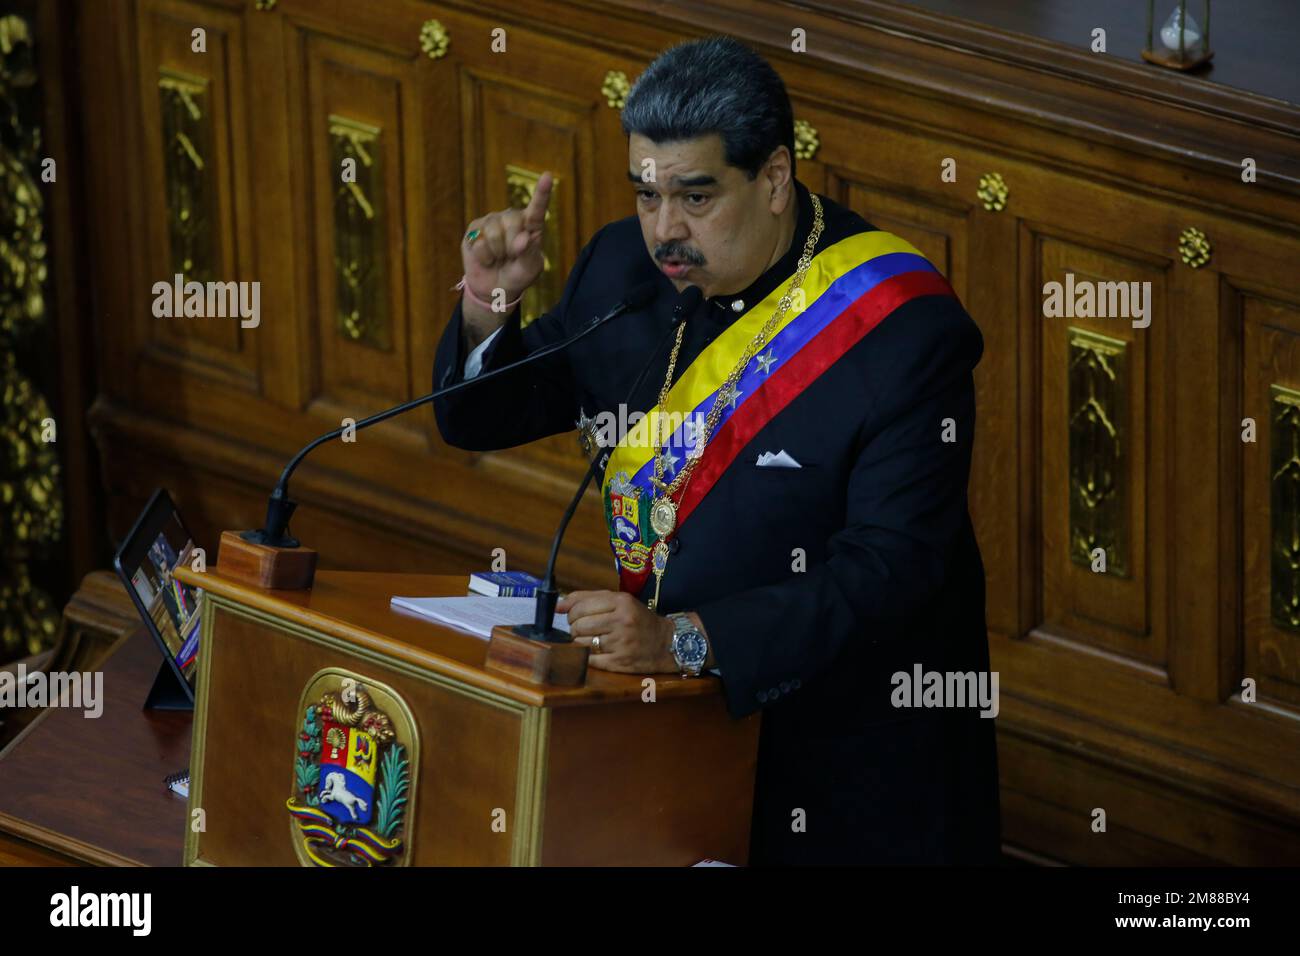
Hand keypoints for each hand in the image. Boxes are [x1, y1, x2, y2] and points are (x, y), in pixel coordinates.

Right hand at [461, 170, 552, 305]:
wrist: (494, 289)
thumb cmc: (517, 276)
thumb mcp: (530, 269)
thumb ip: (529, 253)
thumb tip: (523, 238)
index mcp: (531, 225)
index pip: (537, 208)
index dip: (542, 193)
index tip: (548, 176)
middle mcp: (511, 218)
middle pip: (513, 224)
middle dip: (512, 247)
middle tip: (511, 258)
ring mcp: (491, 221)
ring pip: (494, 234)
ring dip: (497, 253)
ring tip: (498, 258)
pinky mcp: (474, 229)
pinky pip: (478, 242)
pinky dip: (484, 257)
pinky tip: (486, 258)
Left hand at [557, 589, 676, 673]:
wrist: (666, 643)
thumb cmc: (638, 619)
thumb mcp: (619, 600)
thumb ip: (587, 598)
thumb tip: (556, 605)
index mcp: (621, 602)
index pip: (579, 607)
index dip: (571, 613)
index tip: (575, 616)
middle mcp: (622, 621)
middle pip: (578, 626)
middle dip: (574, 628)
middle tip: (582, 629)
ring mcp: (621, 644)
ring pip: (581, 643)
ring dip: (581, 642)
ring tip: (592, 639)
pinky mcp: (620, 663)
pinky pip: (589, 660)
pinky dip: (588, 656)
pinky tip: (597, 651)